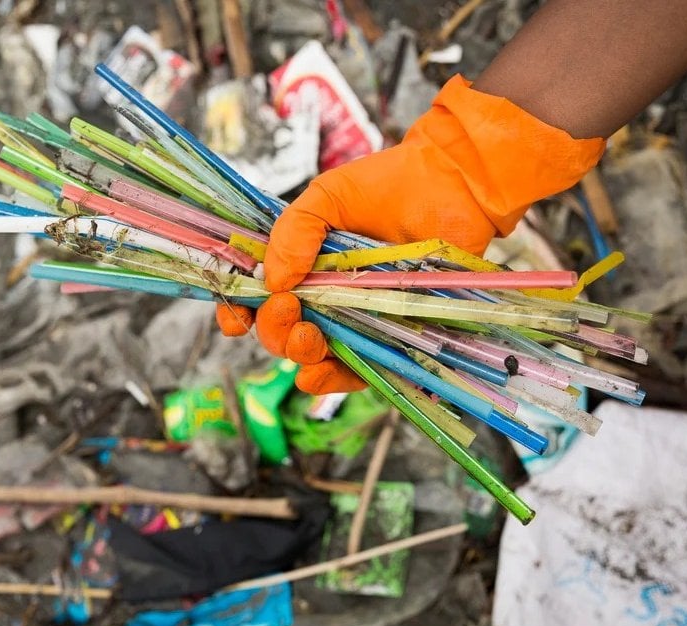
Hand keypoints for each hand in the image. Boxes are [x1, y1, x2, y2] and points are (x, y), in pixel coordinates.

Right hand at [217, 75, 605, 393]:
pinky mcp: (388, 338)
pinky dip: (335, 378)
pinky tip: (322, 369)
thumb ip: (294, 230)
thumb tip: (272, 279)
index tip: (236, 317)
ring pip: (312, 359)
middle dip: (274, 329)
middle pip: (279, 334)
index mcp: (298, 267)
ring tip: (308, 334)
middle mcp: (321, 299)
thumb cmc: (388, 186)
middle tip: (289, 306)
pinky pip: (356, 372)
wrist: (450, 187)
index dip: (238, 315)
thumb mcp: (328, 196)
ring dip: (299, 354)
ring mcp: (354, 321)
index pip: (255, 302)